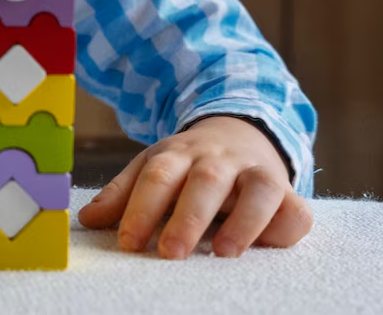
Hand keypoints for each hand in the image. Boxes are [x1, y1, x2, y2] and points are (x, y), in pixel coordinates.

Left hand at [76, 115, 312, 259]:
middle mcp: (218, 159)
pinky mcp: (286, 190)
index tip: (127, 242)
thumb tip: (87, 220)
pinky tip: (268, 247)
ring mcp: (256, 171)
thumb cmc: (188, 164)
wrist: (239, 130)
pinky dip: (284, 226)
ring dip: (243, 221)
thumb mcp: (155, 167)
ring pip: (258, 189)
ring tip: (222, 253)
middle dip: (187, 217)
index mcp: (178, 153)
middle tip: (169, 252)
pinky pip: (295, 208)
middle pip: (205, 181)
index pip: (157, 175)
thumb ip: (123, 194)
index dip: (140, 208)